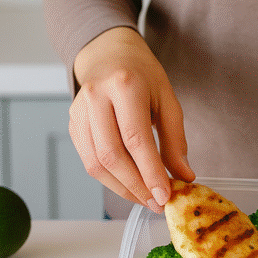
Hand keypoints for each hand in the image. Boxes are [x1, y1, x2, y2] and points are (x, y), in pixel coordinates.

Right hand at [69, 27, 194, 211]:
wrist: (108, 54)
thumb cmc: (142, 76)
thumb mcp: (167, 100)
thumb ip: (175, 140)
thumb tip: (184, 177)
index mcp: (124, 86)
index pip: (135, 138)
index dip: (150, 172)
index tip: (165, 195)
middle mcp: (96, 98)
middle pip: (112, 155)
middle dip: (136, 186)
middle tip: (157, 203)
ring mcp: (79, 112)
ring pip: (96, 163)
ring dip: (122, 188)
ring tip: (145, 199)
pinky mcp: (73, 125)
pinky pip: (88, 161)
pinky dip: (110, 180)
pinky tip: (129, 185)